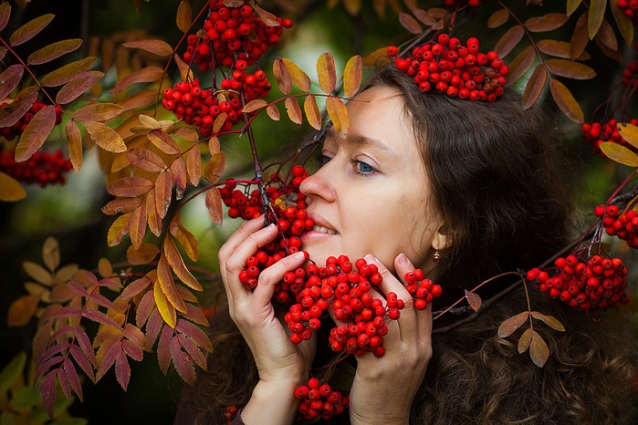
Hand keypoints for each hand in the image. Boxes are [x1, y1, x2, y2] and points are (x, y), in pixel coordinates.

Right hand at [218, 216, 316, 423]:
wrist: (287, 376)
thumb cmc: (293, 342)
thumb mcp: (290, 306)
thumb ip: (290, 284)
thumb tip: (305, 258)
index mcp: (241, 296)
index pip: (231, 257)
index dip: (244, 235)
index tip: (265, 219)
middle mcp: (236, 300)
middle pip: (226, 255)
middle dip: (245, 232)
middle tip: (268, 217)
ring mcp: (242, 307)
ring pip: (235, 264)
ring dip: (255, 242)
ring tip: (276, 229)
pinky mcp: (254, 316)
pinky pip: (264, 282)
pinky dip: (281, 265)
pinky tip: (298, 257)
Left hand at [348, 253, 432, 424]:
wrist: (384, 422)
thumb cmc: (391, 389)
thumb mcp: (407, 361)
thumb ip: (404, 335)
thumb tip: (391, 304)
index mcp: (425, 346)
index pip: (423, 304)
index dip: (411, 278)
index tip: (400, 258)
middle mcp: (415, 349)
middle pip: (405, 303)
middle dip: (387, 276)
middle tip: (371, 258)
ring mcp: (398, 358)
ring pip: (385, 314)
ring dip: (366, 290)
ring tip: (351, 274)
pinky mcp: (376, 368)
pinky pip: (361, 334)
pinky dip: (346, 315)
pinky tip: (332, 303)